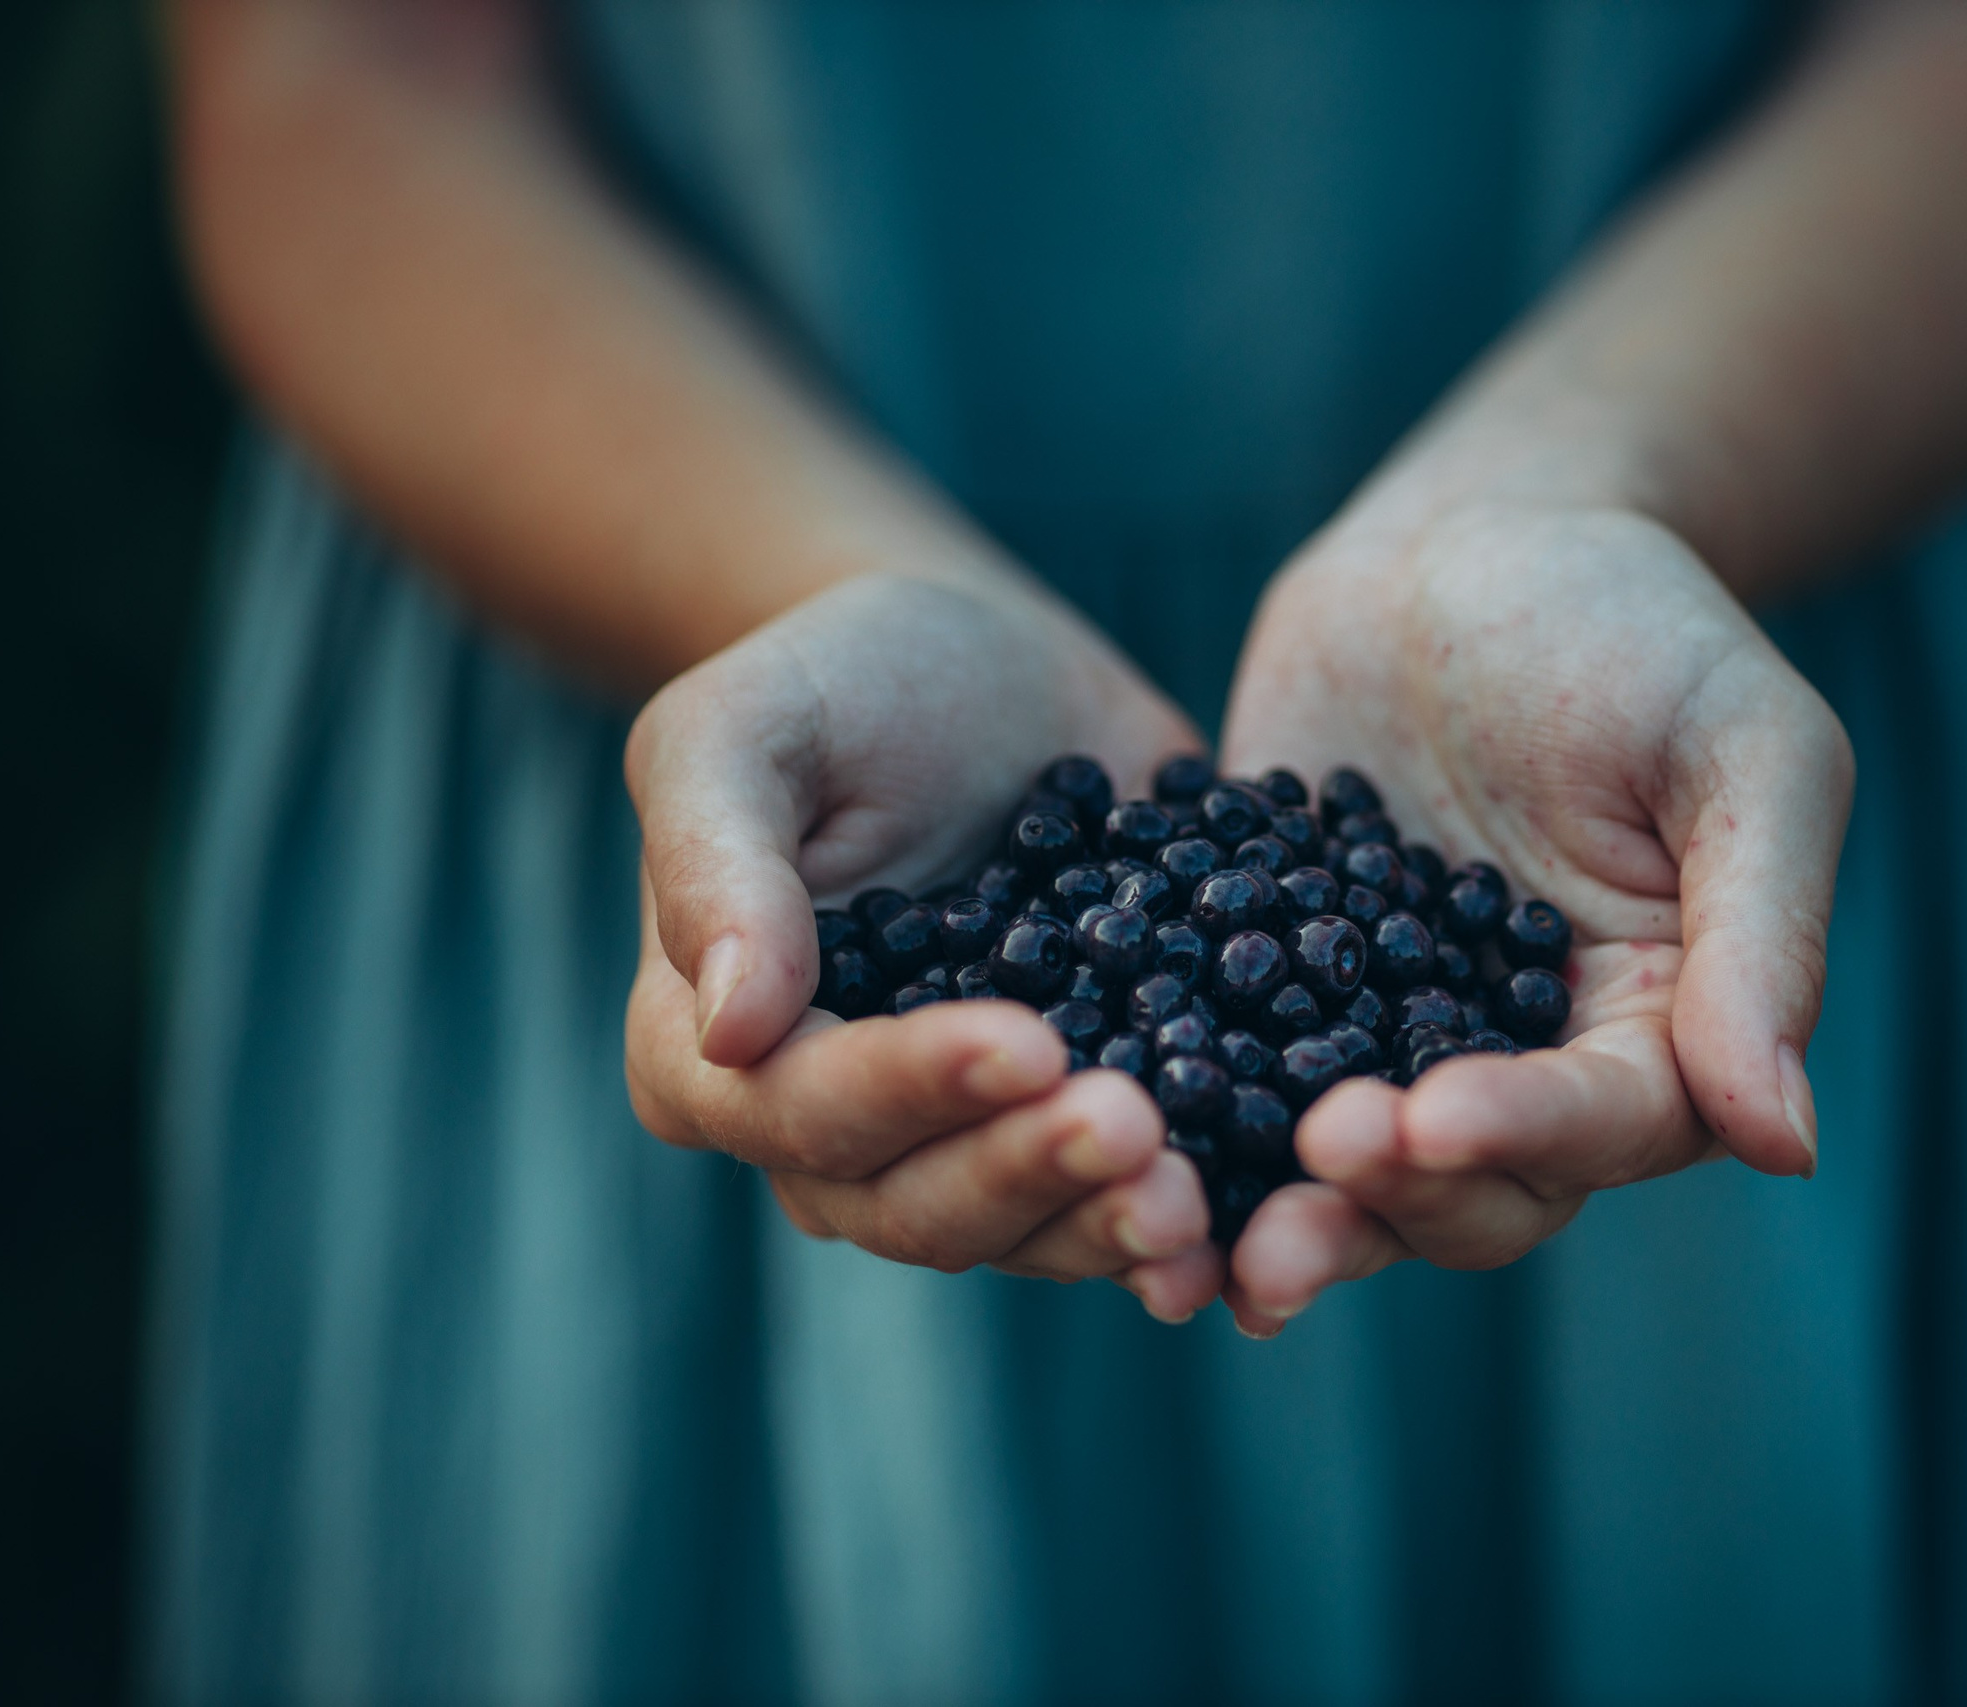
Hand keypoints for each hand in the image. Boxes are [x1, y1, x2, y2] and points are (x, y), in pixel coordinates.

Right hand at [624, 574, 1226, 1320]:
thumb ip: (718, 863)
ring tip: (1195, 1199)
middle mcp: (835, 1136)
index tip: (1024, 1045)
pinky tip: (1248, 1234)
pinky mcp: (1082, 1121)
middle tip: (1136, 1130)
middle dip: (1030, 1173)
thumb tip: (734, 1027)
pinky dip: (1191, 1231)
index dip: (913, 1088)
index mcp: (720, 1057)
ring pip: (1026, 1228)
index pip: (808, 1105)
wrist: (984, 670)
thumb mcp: (745, 727)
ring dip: (1108, 1225)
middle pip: (920, 1202)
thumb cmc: (840, 683)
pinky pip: (1123, 1202)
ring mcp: (967, 1144)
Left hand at [1215, 503, 1853, 1332]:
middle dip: (1394, 1196)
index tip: (1430, 1118)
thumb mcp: (1743, 749)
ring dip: (1285, 1208)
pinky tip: (1102, 1145)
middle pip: (1473, 1190)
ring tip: (1199, 1222)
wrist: (1474, 536)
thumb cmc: (1638, 621)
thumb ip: (1764, 939)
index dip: (1525, 1135)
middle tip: (1313, 1162)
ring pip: (1347, 1173)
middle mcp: (1521, 1064)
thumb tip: (1786, 1145)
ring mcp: (1385, 1038)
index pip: (1606, 1122)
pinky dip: (1182, 1127)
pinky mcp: (1271, 993)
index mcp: (1655, 1027)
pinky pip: (1229, 1080)